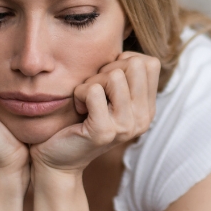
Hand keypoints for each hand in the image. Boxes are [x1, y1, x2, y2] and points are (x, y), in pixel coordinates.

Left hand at [30, 52, 159, 173]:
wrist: (60, 159)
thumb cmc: (82, 120)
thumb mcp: (110, 97)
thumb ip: (124, 77)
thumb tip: (124, 51)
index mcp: (148, 109)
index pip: (150, 62)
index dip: (124, 62)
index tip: (108, 82)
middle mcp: (143, 118)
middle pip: (134, 64)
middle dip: (108, 70)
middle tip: (95, 90)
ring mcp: (126, 126)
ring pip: (114, 75)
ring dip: (92, 82)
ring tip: (86, 101)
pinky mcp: (103, 131)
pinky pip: (93, 90)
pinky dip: (79, 93)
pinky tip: (78, 108)